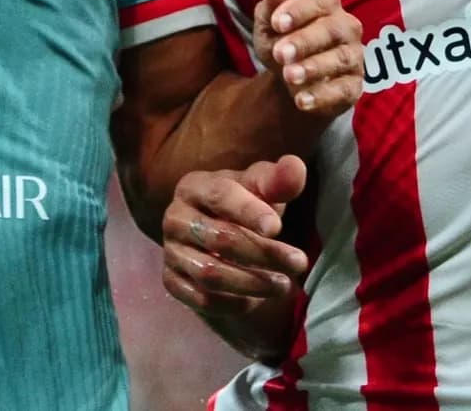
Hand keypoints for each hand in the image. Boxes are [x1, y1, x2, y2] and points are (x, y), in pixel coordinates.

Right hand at [162, 156, 310, 318]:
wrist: (220, 231)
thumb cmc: (245, 204)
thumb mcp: (263, 188)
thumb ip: (279, 179)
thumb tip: (295, 168)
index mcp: (194, 186)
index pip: (221, 196)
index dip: (249, 212)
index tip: (278, 228)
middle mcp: (175, 217)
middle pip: (220, 238)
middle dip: (264, 253)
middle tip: (299, 263)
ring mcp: (171, 251)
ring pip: (210, 273)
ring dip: (251, 283)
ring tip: (284, 285)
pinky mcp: (171, 281)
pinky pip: (200, 299)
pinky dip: (231, 303)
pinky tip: (255, 301)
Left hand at [253, 0, 363, 116]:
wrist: (289, 80)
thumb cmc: (282, 42)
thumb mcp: (268, 26)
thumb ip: (271, 5)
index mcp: (326, 5)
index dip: (299, 10)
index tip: (277, 23)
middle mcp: (346, 27)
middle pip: (332, 29)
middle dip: (305, 41)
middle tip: (279, 54)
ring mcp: (353, 57)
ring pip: (341, 58)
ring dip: (314, 67)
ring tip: (289, 76)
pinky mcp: (353, 86)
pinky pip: (344, 89)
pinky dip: (322, 96)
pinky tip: (301, 100)